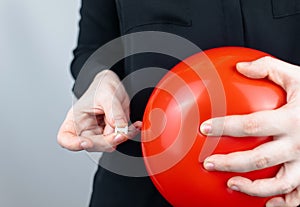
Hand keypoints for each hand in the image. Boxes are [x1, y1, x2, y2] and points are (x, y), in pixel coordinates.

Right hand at [57, 70, 141, 151]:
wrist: (113, 84)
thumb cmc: (102, 87)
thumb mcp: (107, 94)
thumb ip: (113, 112)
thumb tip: (119, 128)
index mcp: (75, 119)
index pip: (65, 138)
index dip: (73, 144)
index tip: (86, 142)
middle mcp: (84, 129)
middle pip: (91, 145)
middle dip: (108, 141)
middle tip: (121, 134)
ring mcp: (98, 133)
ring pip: (108, 145)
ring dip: (121, 138)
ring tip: (131, 126)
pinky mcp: (111, 133)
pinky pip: (119, 139)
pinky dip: (129, 133)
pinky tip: (135, 126)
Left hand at [200, 57, 299, 206]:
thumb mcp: (298, 76)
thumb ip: (269, 69)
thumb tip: (241, 66)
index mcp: (291, 119)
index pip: (250, 125)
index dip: (225, 127)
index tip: (205, 129)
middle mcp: (299, 144)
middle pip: (258, 159)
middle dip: (230, 163)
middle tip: (208, 163)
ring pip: (278, 183)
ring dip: (253, 188)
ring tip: (230, 184)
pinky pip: (299, 195)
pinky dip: (284, 203)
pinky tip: (267, 203)